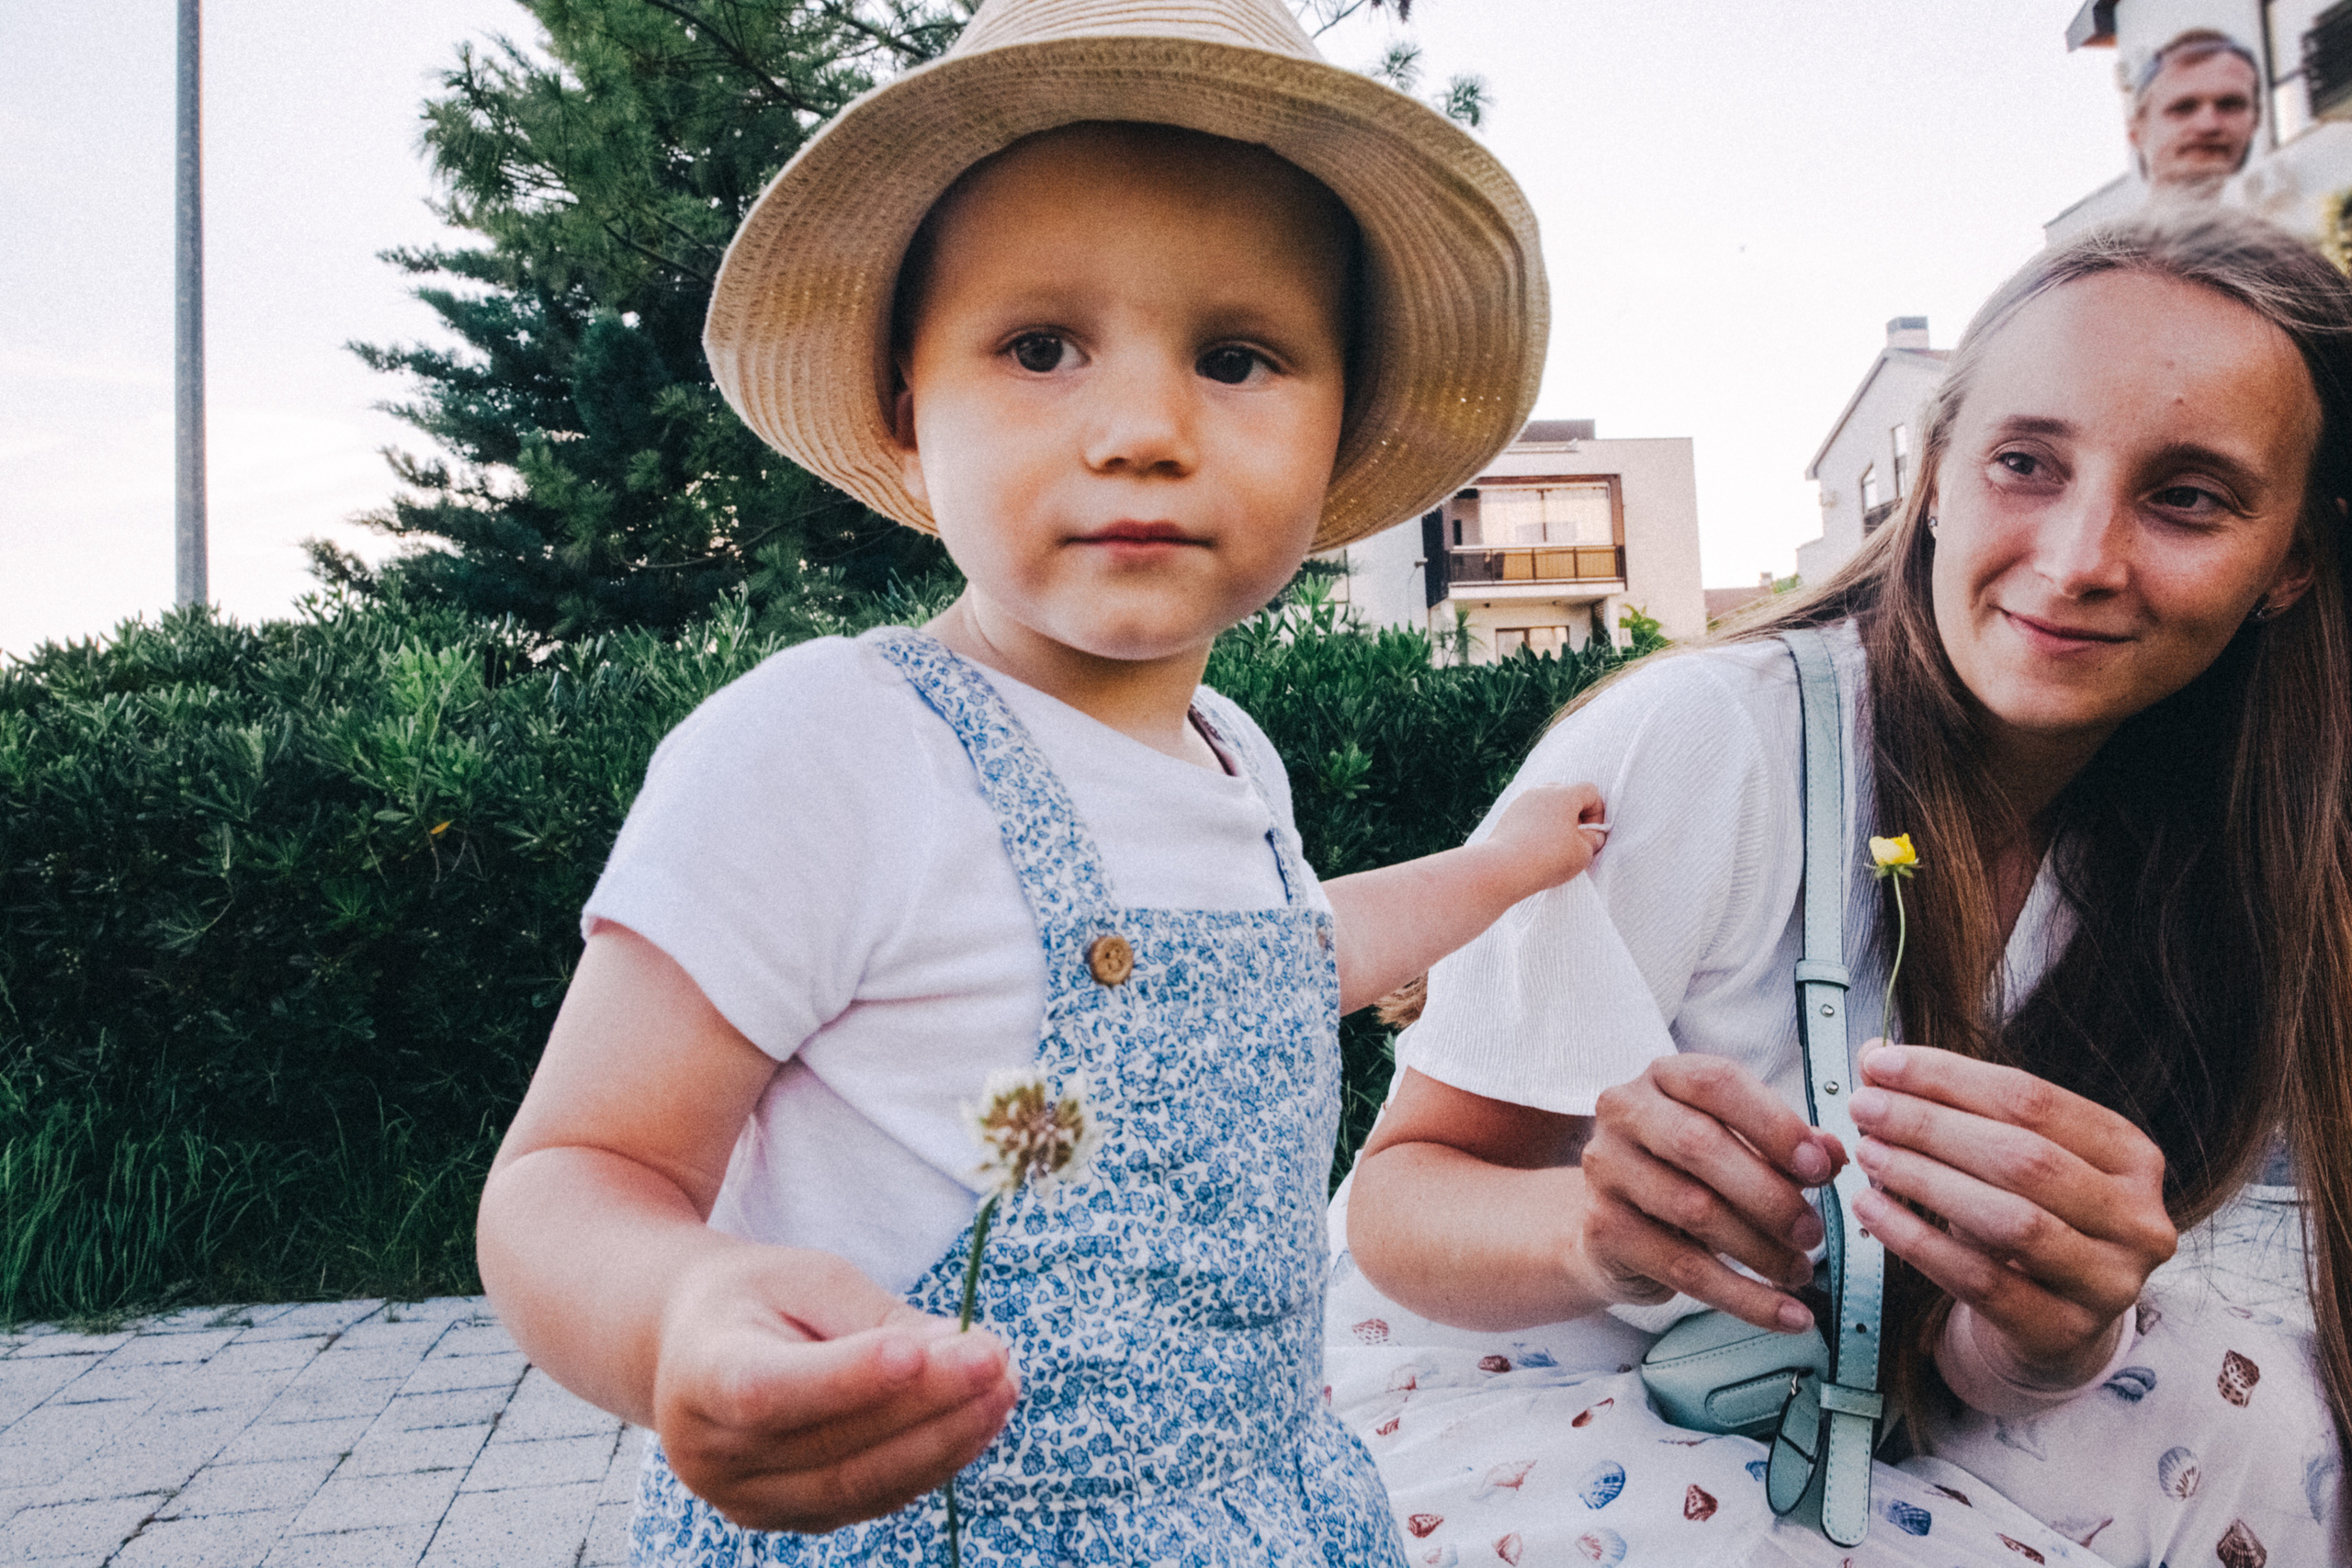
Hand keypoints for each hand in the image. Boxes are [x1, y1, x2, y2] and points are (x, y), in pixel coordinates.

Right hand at [651, 1246, 1019, 1532]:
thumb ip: (879, 1317)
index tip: (920, 1349)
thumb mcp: (809, 1279)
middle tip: (996, 1359)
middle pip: (832, 1443)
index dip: (847, 1377)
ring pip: (859, 1484)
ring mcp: (746, 1500)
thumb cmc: (759, 1299)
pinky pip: (869, 1500)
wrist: (695, 1348)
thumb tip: (963, 1352)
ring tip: (1003, 1388)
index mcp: (701, 1374)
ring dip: (944, 1440)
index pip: (771, 1388)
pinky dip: (930, 1463)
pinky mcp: (788, 1521)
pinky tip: (975, 1422)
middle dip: (927, 1402)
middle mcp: (711, 1453)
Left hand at [1475, 781, 1609, 898]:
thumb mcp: (1583, 853)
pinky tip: (1537, 848)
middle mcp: (1540, 791)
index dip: (1597, 812)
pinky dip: (1538, 827)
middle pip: (1567, 793)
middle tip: (1576, 838)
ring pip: (1546, 804)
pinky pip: (1530, 816)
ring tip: (1556, 846)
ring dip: (1556, 821)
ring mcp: (1521, 802)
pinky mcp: (1507, 816)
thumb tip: (1592, 835)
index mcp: (1563, 794)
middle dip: (1576, 814)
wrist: (1504, 868)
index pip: (1589, 791)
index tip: (1592, 835)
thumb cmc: (1549, 858)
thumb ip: (1593, 840)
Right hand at [1577, 1055, 1845, 1333]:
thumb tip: (1833, 1153)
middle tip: (1812, 1231)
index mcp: (1662, 1078)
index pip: (1717, 1083)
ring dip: (1761, 1250)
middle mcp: (1624, 1113)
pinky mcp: (1602, 1228)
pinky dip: (1745, 1298)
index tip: (1820, 1169)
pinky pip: (1684, 1269)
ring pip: (1694, 1210)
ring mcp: (1605, 1169)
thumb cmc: (1687, 1176)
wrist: (1613, 1227)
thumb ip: (1787, 1147)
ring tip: (1799, 1270)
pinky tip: (1787, 1314)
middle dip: (1769, 1194)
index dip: (1774, 1124)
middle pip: (1700, 1145)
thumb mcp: (1738, 1149)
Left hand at [1848, 1040, 2174, 1385]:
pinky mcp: (2064, 1331)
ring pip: (2009, 1220)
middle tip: (1865, 1108)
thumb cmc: (2026, 1217)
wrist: (2052, 1322)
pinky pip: (1981, 1281)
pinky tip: (1872, 1211)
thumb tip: (1875, 1056)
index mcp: (2130, 1154)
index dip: (1949, 1077)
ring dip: (1925, 1179)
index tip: (1881, 1065)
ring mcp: (2110, 1281)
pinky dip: (1918, 1242)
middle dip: (1931, 1125)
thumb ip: (1949, 1104)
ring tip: (1868, 1154)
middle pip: (2023, 1157)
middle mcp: (2137, 1217)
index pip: (2033, 1099)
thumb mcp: (2002, 1156)